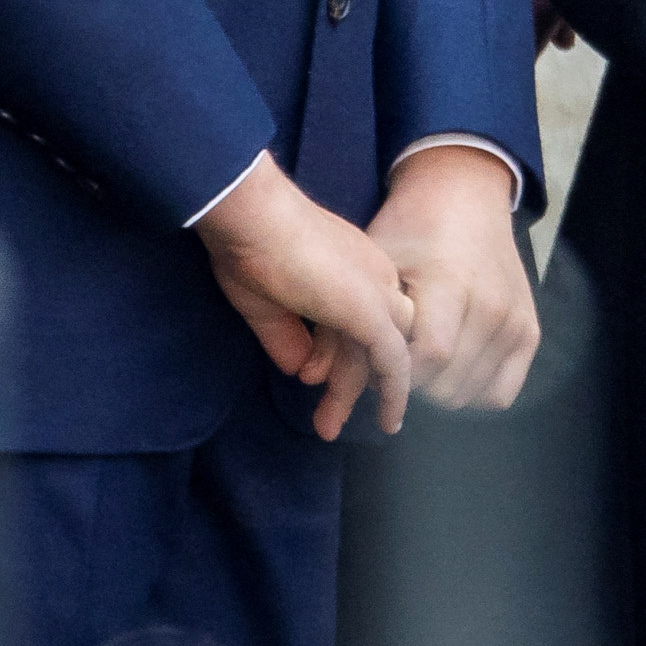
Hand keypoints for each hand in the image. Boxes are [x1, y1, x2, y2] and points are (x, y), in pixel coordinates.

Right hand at [195, 154, 416, 440]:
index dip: (331, 351)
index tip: (309, 376)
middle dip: (347, 378)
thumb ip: (287, 338)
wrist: (253, 218)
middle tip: (324, 419)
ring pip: (378, 354)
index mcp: (351, 262)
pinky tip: (389, 422)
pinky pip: (393, 363)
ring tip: (326, 427)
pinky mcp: (373, 313)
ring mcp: (377, 292)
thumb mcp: (266, 302)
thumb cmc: (251, 247)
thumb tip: (300, 371)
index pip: (353, 317)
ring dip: (352, 392)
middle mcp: (373, 275)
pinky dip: (394, 393)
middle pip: (371, 337)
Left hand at [368, 147, 540, 412]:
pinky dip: (472, 392)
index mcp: (452, 283)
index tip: (374, 360)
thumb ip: (352, 324)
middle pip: (448, 385)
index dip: (395, 372)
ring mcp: (516, 321)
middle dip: (412, 386)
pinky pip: (500, 393)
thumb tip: (320, 384)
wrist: (464, 195)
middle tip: (393, 362)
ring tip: (418, 364)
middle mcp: (493, 306)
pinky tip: (449, 371)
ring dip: (438, 392)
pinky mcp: (530, 333)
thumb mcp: (375, 265)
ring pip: (471, 395)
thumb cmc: (409, 228)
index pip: (428, 358)